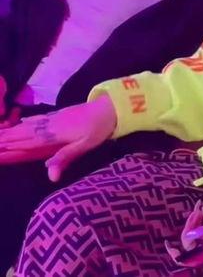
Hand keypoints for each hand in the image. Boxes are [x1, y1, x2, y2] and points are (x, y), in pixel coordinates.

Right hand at [0, 95, 116, 180]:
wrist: (109, 107)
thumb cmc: (99, 129)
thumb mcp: (85, 146)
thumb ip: (66, 158)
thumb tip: (49, 176)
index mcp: (55, 134)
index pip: (28, 142)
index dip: (12, 147)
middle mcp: (50, 125)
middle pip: (24, 133)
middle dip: (7, 138)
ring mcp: (54, 118)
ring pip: (29, 125)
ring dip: (13, 130)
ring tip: (0, 134)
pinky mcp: (58, 115)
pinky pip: (38, 119)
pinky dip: (26, 121)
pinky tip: (20, 122)